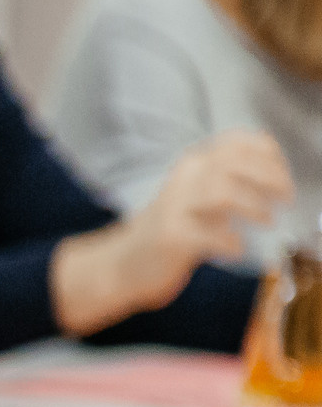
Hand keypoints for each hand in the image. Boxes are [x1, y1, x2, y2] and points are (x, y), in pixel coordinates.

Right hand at [52, 132, 291, 335]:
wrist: (122, 264)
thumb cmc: (170, 231)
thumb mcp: (199, 196)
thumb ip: (229, 181)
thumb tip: (275, 174)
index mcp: (194, 165)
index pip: (238, 142)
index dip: (269, 155)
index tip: (283, 175)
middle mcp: (183, 179)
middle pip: (234, 163)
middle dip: (270, 178)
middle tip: (285, 198)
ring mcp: (174, 207)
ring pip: (223, 193)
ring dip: (254, 207)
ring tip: (266, 222)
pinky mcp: (169, 237)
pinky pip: (210, 235)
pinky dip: (232, 242)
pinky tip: (236, 248)